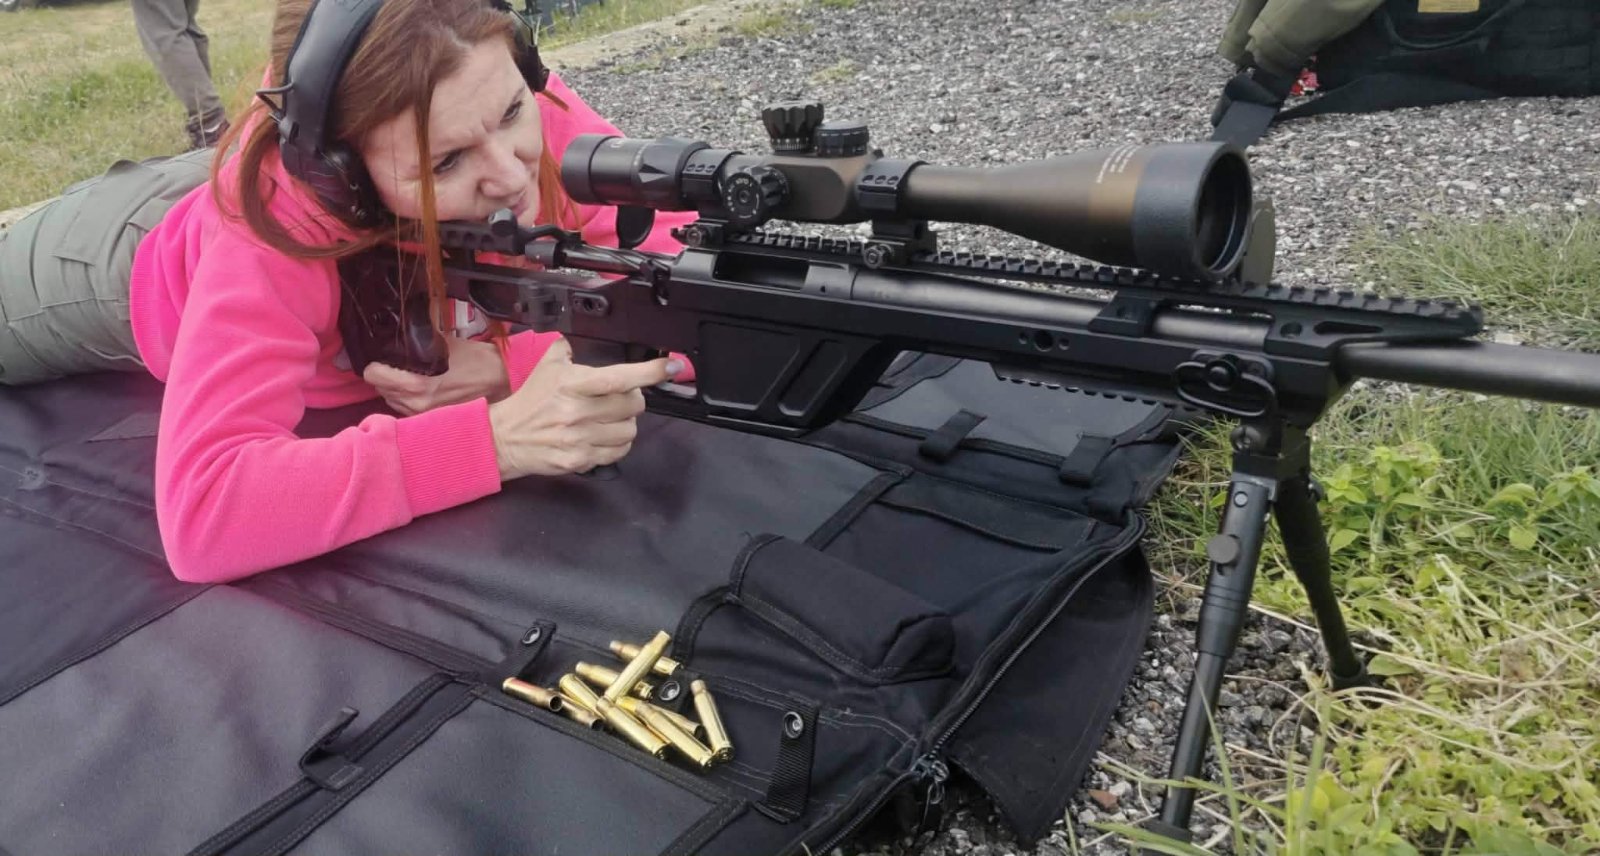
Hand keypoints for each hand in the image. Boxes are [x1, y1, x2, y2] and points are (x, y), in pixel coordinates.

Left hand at [363, 336, 511, 415]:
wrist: (500, 382)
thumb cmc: (475, 360)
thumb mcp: (442, 343)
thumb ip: (416, 341)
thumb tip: (397, 333)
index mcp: (416, 385)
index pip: (373, 376)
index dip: (375, 364)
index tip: (383, 357)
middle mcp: (415, 404)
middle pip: (380, 388)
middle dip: (385, 375)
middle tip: (397, 363)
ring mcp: (423, 415)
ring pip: (391, 399)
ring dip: (395, 388)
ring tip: (409, 375)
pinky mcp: (430, 419)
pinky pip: (405, 408)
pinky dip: (407, 398)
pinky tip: (419, 388)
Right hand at [487, 337, 682, 478]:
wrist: (505, 438)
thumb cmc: (531, 401)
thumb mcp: (548, 366)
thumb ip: (570, 348)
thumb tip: (587, 334)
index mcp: (572, 384)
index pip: (619, 377)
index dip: (649, 372)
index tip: (670, 366)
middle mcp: (578, 412)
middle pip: (632, 405)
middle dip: (632, 400)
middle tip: (619, 399)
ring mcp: (580, 438)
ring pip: (629, 430)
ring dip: (625, 423)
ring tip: (608, 419)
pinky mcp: (580, 460)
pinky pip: (617, 452)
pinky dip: (616, 444)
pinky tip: (602, 435)